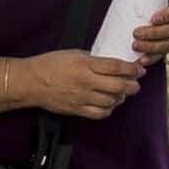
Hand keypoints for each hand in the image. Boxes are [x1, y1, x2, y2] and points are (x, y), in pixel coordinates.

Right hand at [21, 46, 146, 119]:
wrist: (29, 82)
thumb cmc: (50, 64)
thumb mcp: (74, 54)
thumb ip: (95, 60)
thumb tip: (114, 65)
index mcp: (85, 65)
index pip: (116, 67)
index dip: (132, 69)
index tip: (140, 70)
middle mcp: (85, 82)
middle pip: (118, 86)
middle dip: (132, 86)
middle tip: (136, 84)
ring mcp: (80, 97)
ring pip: (111, 101)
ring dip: (121, 98)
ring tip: (122, 93)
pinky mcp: (75, 110)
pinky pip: (98, 114)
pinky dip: (108, 110)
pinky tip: (109, 104)